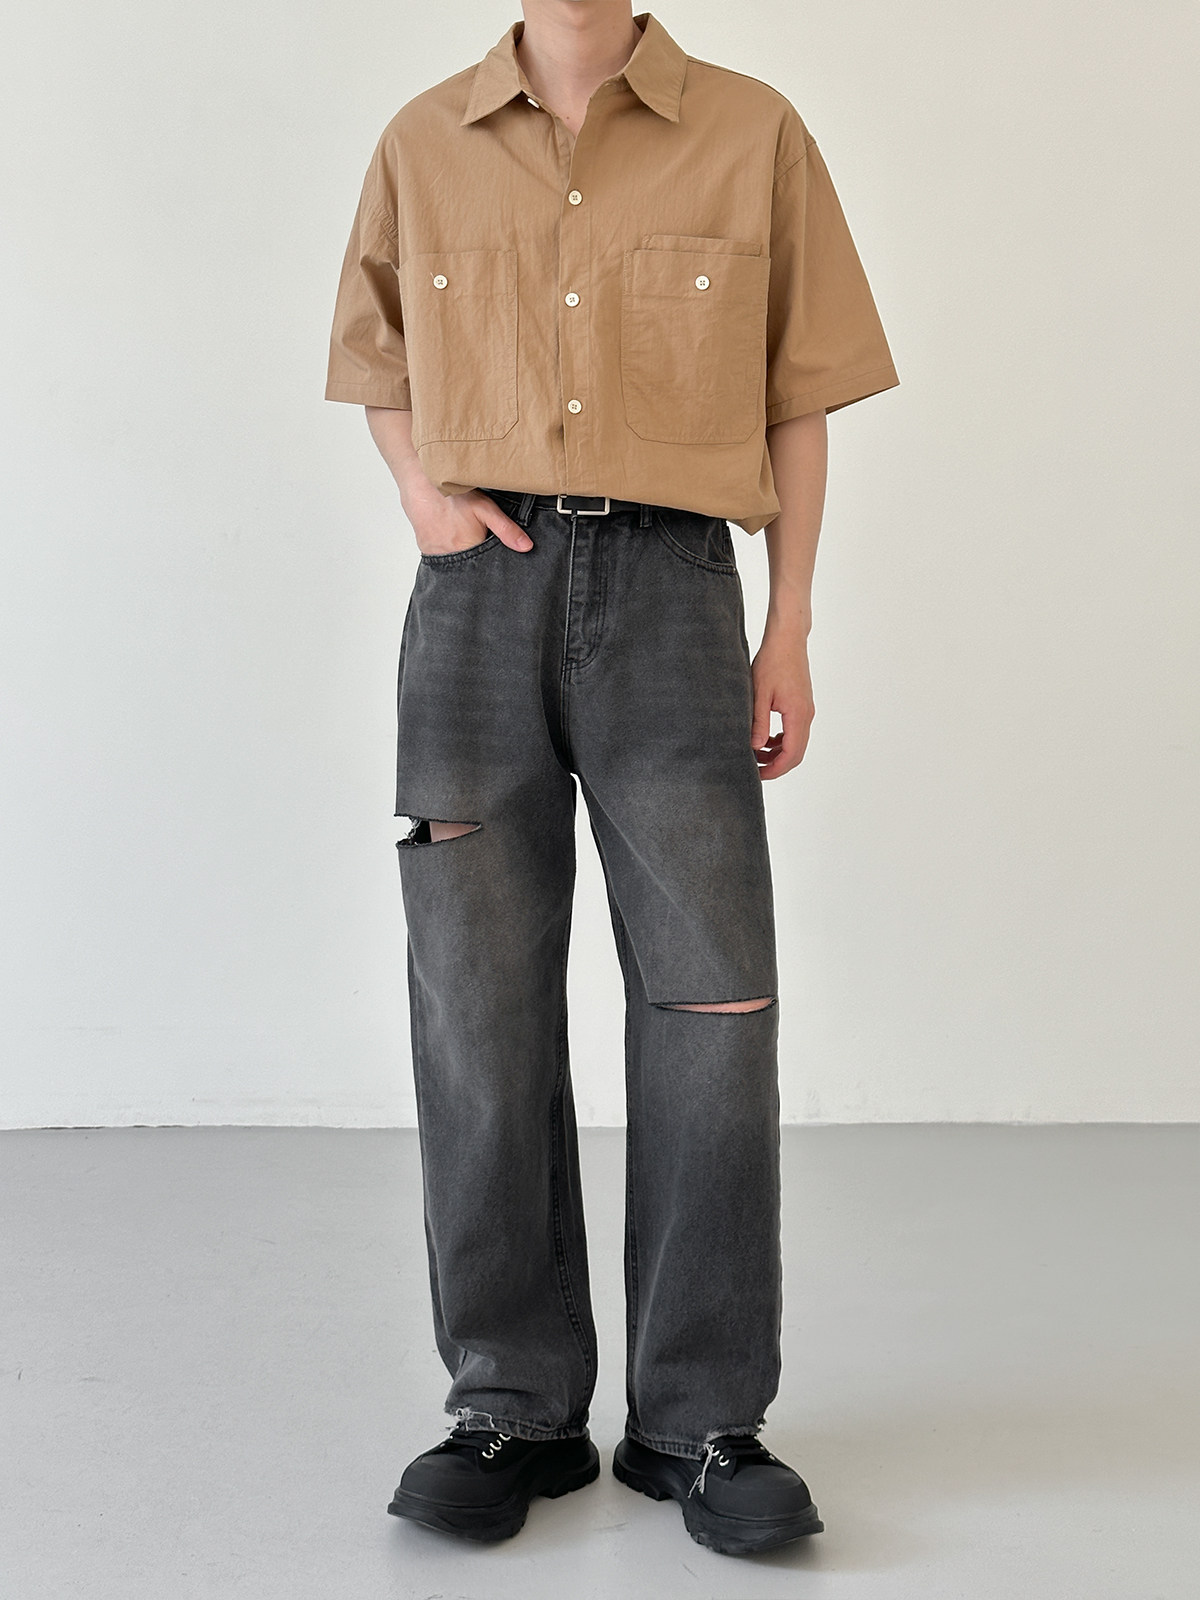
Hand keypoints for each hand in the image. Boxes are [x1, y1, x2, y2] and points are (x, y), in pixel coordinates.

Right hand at [402, 484, 533, 557]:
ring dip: (463, 556)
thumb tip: (526, 547)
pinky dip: (449, 552)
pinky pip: (442, 558)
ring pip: (456, 564)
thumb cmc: (453, 496)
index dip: (493, 564)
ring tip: (464, 540)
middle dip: (478, 561)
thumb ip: (506, 529)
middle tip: (478, 544)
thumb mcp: (485, 509)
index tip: (495, 556)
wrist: (420, 485)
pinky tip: (452, 539)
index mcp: (468, 550)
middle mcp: (451, 558)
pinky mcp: (427, 550)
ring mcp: (436, 555)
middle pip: (471, 566)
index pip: (487, 568)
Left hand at [750, 630, 814, 779]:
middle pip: (797, 753)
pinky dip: (782, 740)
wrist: (788, 640)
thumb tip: (755, 747)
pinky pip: (795, 731)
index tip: (758, 774)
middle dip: (777, 765)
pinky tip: (766, 739)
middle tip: (756, 769)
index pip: (791, 753)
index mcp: (797, 714)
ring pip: (796, 743)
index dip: (775, 769)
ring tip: (756, 754)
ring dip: (779, 753)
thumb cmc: (772, 662)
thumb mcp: (759, 693)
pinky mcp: (802, 705)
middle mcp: (806, 715)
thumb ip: (759, 722)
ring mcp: (806, 710)